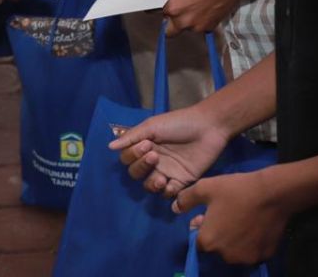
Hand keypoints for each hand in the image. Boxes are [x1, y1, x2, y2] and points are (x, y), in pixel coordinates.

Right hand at [107, 105, 230, 196]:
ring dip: (151, 184)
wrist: (208, 128)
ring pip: (150, 187)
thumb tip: (110, 147)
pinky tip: (170, 184)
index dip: (132, 155)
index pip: (128, 159)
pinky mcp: (182, 181)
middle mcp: (153, 161)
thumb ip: (131, 137)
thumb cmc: (179, 123)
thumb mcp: (152, 126)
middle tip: (155, 156)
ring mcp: (167, 172)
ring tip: (161, 178)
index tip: (146, 144)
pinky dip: (167, 192)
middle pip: (136, 174)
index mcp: (144, 146)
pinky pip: (169, 193)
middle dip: (141, 167)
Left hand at [141, 0, 242, 33]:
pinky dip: (197, 20)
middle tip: (176, 6)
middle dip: (170, 21)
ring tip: (192, 3)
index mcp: (175, 9)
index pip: (158, 14)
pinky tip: (202, 6)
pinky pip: (198, 27)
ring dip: (184, 20)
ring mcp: (199, 27)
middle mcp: (185, 22)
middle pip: (170, 29)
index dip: (158, 8)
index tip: (162, 2)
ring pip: (184, 28)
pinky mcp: (210, 27)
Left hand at [174, 170, 288, 265]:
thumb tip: (175, 208)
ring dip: (233, 241)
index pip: (198, 241)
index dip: (201, 227)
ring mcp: (247, 258)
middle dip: (217, 235)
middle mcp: (226, 256)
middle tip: (225, 216)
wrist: (272, 193)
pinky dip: (250, 243)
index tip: (208, 215)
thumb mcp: (204, 188)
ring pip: (234, 251)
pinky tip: (254, 226)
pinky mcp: (264, 256)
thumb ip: (186, 200)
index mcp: (208, 242)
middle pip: (216, 248)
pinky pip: (251, 251)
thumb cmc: (235, 190)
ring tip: (239, 221)